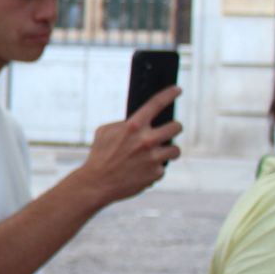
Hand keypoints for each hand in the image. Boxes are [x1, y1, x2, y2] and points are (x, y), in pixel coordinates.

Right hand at [77, 85, 182, 206]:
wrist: (97, 183)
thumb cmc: (100, 155)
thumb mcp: (105, 132)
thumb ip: (124, 124)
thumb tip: (141, 121)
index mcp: (133, 126)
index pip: (156, 104)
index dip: (169, 94)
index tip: (177, 90)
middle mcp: (146, 140)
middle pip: (176, 127)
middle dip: (175, 127)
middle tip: (170, 130)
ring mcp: (153, 158)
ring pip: (175, 149)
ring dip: (168, 150)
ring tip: (157, 153)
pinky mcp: (156, 174)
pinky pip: (163, 167)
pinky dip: (155, 168)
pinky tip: (142, 170)